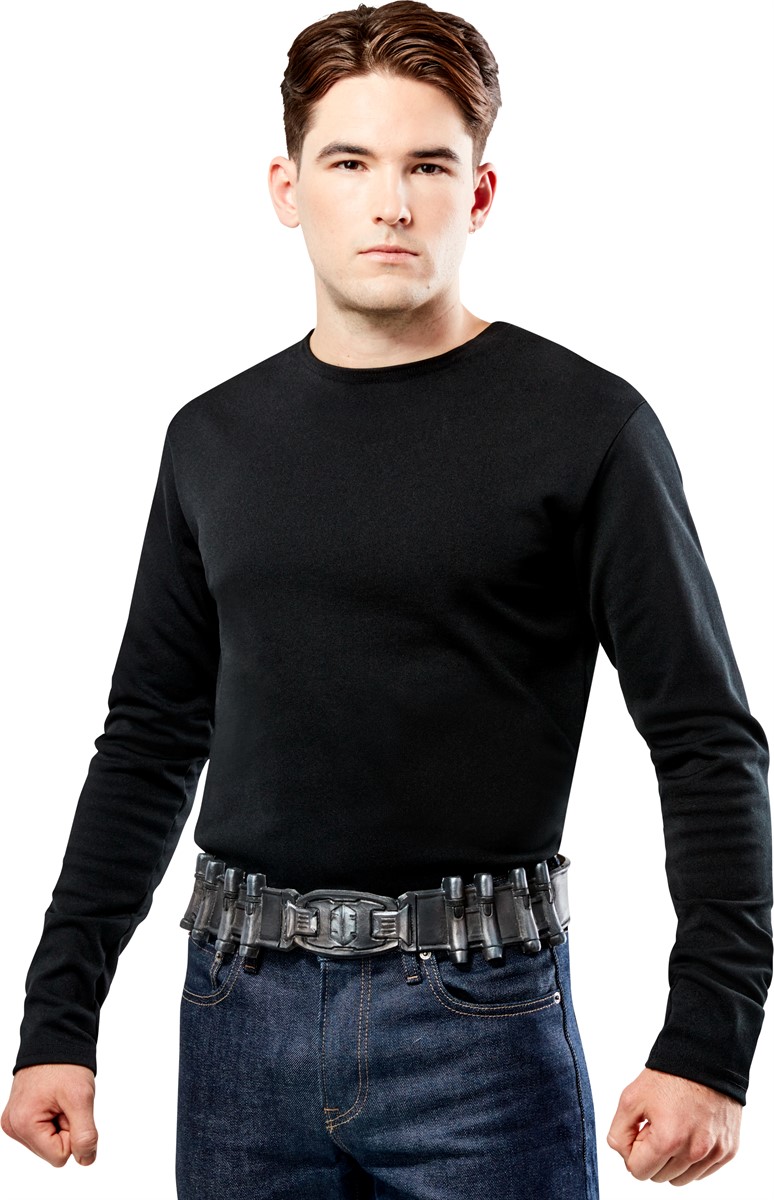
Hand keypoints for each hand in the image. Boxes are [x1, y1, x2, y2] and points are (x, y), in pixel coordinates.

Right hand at [1, 1063, 97, 1167]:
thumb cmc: (65, 1064)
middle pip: (52, 1150)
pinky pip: (44, 1131)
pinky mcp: (19, 1116)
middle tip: (65, 1101)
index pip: (59, 1156)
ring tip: (58, 1098)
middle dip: (66, 1127)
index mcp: (23, 1124)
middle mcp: (13, 1126)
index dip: (73, 1133)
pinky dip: (54, 1118)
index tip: (70, 1107)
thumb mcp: (81, 1098)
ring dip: (60, 1122)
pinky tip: (52, 1100)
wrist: (54, 1038)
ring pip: (49, 1142)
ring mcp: (14, 1122)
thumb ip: (85, 1134)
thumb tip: (86, 1160)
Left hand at [607, 1067, 740, 1184]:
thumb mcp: (631, 1098)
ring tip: (674, 1129)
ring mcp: (714, 1153)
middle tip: (658, 1126)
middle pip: (660, 1177)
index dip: (633, 1151)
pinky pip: (702, 1172)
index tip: (641, 1130)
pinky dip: (692, 1159)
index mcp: (668, 1139)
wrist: (705, 1060)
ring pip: (681, 1179)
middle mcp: (694, 1151)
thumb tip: (625, 1155)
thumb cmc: (668, 1077)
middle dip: (653, 1156)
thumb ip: (618, 1133)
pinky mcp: (728, 1150)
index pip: (638, 1172)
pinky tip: (690, 1132)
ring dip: (673, 1161)